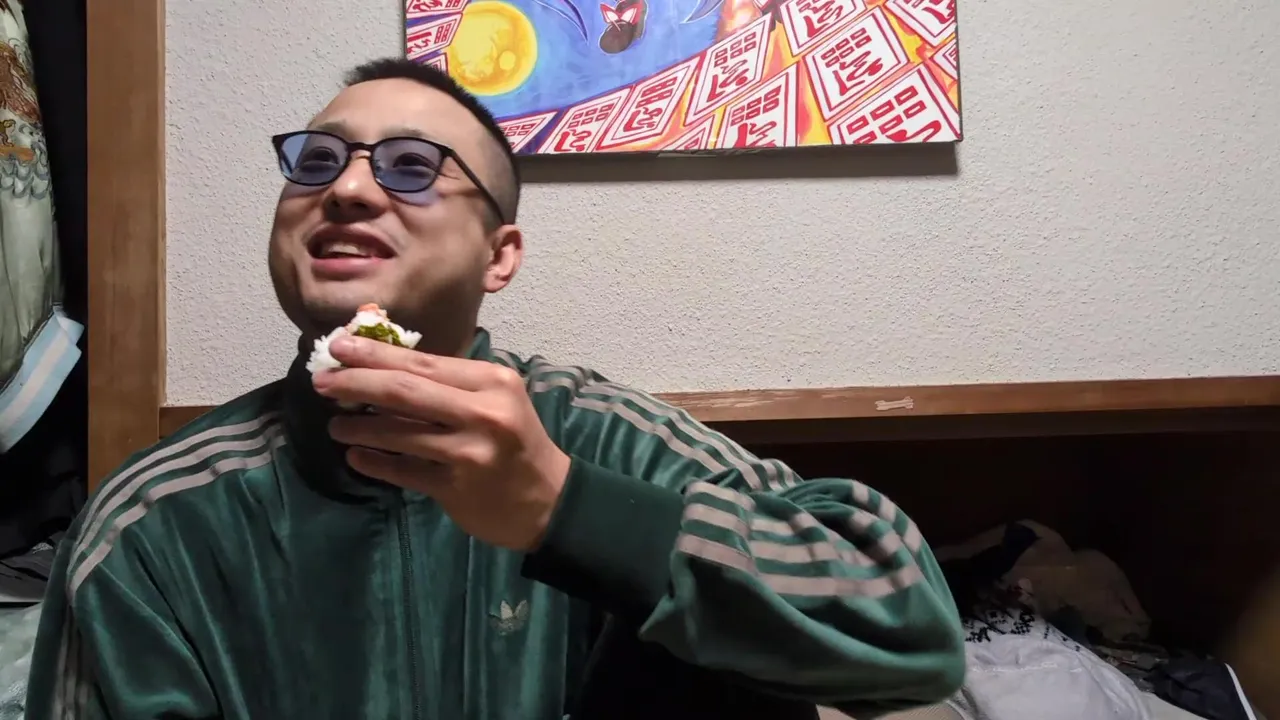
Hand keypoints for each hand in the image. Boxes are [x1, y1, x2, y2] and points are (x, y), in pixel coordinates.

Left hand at [312, 336, 571, 550]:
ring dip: (359, 427)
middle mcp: (484, 413)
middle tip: (322, 381)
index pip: (423, 363)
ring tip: (335, 425)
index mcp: (493, 381)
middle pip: (405, 392)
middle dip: (356, 383)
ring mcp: (470, 452)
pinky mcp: (457, 488)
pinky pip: (404, 471)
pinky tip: (356, 456)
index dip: (375, 355)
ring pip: (399, 433)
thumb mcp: (495, 400)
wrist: (550, 500)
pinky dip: (375, 463)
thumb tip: (381, 367)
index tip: (339, 346)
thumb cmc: (516, 441)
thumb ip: (449, 384)